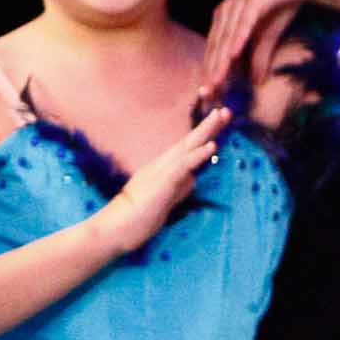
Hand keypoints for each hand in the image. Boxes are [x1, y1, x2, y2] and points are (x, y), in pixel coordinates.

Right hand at [95, 107, 232, 254]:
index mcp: (162, 168)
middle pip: (188, 141)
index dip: (203, 134)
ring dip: (206, 131)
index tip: (218, 120)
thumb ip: (179, 188)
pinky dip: (198, 154)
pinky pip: (183, 165)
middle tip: (225, 110)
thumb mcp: (165, 200)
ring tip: (222, 115)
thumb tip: (194, 179)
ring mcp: (161, 171)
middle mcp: (161, 165)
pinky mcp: (162, 182)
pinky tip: (212, 145)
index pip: (186, 148)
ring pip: (187, 146)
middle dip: (208, 125)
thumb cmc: (138, 218)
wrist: (114, 229)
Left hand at [198, 0, 331, 104]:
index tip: (209, 95)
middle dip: (211, 71)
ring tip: (216, 81)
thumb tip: (256, 83)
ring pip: (226, 37)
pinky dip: (237, 39)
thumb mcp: (269, 36)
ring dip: (220, 60)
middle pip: (216, 46)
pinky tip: (232, 54)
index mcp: (224, 19)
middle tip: (208, 94)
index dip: (211, 72)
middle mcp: (225, 11)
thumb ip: (260, 58)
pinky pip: (243, 22)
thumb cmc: (281, 4)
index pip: (214, 50)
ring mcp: (237, 4)